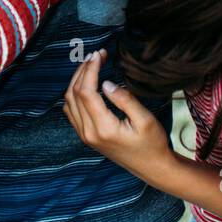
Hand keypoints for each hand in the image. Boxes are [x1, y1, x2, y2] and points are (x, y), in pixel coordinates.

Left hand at [63, 48, 171, 176]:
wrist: (152, 167)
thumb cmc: (152, 143)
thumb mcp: (145, 119)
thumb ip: (124, 99)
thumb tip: (105, 83)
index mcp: (103, 128)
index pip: (86, 91)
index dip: (90, 69)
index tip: (100, 54)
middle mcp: (89, 133)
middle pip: (74, 94)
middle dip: (83, 70)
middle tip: (97, 55)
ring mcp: (85, 136)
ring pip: (69, 101)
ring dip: (77, 80)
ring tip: (92, 64)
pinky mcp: (86, 136)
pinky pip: (71, 111)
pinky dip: (74, 93)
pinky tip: (87, 83)